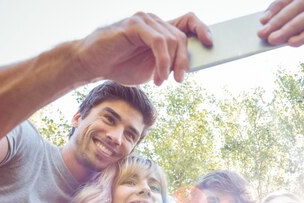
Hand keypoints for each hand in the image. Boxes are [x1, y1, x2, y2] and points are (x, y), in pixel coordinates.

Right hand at [76, 12, 211, 85]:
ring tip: (162, 81)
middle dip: (184, 61)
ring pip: (171, 40)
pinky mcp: (134, 25)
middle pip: (181, 36)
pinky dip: (162, 62)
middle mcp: (154, 21)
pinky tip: (158, 77)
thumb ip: (169, 64)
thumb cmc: (121, 66)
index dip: (201, 29)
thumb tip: (188, 67)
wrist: (93, 64)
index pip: (188, 22)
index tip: (210, 43)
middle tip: (179, 80)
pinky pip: (158, 42)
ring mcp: (144, 21)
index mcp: (160, 30)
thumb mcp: (152, 69)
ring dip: (170, 65)